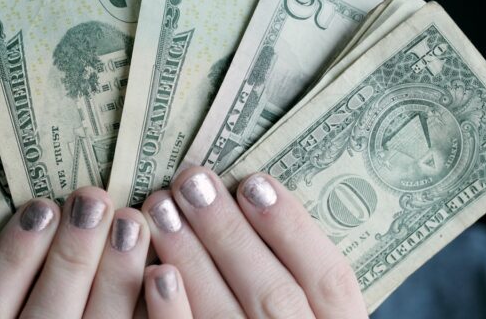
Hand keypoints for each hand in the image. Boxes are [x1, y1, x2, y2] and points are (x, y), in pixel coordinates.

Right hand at [0, 186, 191, 318]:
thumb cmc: (33, 312)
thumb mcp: (3, 306)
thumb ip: (8, 277)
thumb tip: (43, 215)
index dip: (15, 256)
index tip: (41, 208)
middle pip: (49, 313)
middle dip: (73, 252)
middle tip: (93, 200)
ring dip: (116, 274)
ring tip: (130, 221)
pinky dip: (151, 308)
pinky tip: (161, 272)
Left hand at [141, 166, 367, 318]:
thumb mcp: (307, 313)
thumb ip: (290, 275)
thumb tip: (247, 196)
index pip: (330, 281)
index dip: (293, 229)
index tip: (254, 181)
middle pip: (273, 296)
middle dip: (229, 233)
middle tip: (191, 181)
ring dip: (192, 259)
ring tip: (161, 208)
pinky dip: (173, 315)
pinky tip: (155, 274)